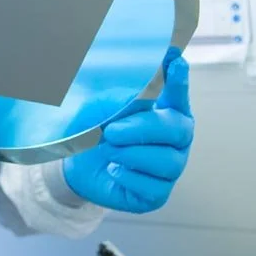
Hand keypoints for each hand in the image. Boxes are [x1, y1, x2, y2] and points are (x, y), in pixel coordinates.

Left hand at [62, 51, 193, 212]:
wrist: (76, 165)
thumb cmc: (94, 130)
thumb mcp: (100, 110)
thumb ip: (121, 102)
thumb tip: (138, 99)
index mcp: (165, 112)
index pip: (178, 95)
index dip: (179, 80)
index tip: (176, 61)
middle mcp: (175, 140)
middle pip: (178, 130)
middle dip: (143, 129)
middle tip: (112, 130)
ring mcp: (170, 168)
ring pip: (167, 161)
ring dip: (130, 154)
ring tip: (108, 149)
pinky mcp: (158, 194)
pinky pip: (153, 187)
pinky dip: (127, 175)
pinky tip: (114, 169)